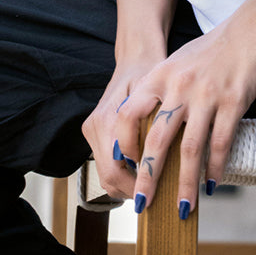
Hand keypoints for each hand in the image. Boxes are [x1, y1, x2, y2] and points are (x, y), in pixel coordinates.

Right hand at [82, 47, 166, 201]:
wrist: (137, 56)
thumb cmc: (153, 73)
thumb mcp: (160, 98)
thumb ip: (156, 129)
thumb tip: (163, 166)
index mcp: (109, 119)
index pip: (117, 170)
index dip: (138, 187)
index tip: (160, 197)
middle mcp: (95, 126)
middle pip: (108, 177)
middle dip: (132, 191)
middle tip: (158, 199)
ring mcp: (91, 129)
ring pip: (105, 175)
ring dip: (126, 185)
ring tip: (152, 188)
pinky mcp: (93, 131)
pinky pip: (105, 163)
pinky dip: (122, 173)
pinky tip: (142, 173)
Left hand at [115, 6, 255, 215]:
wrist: (255, 27)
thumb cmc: (217, 46)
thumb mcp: (180, 61)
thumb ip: (163, 89)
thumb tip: (150, 126)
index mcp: (160, 75)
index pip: (128, 115)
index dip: (124, 144)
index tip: (125, 166)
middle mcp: (179, 86)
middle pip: (156, 140)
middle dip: (148, 177)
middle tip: (142, 205)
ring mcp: (207, 95)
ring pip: (189, 150)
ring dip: (184, 184)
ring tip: (182, 208)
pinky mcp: (233, 102)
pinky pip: (220, 143)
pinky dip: (215, 168)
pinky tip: (213, 185)